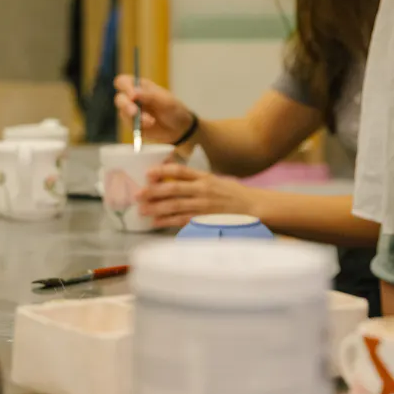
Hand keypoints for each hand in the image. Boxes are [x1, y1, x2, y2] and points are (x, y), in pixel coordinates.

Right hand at [113, 74, 195, 144]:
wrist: (179, 129)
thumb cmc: (174, 109)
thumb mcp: (166, 101)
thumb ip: (150, 96)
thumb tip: (133, 93)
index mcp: (139, 86)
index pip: (123, 82)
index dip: (124, 87)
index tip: (132, 95)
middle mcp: (132, 98)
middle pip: (119, 99)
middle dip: (126, 106)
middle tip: (135, 112)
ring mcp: (131, 112)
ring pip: (123, 113)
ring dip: (135, 118)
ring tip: (150, 121)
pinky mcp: (132, 125)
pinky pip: (129, 125)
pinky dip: (138, 126)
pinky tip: (150, 125)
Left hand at [138, 164, 260, 228]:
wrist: (255, 208)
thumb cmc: (233, 194)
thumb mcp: (216, 180)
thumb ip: (196, 179)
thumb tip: (172, 178)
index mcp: (205, 177)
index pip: (180, 171)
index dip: (162, 171)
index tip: (148, 173)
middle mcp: (203, 190)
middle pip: (173, 189)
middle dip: (153, 191)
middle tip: (138, 194)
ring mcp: (204, 205)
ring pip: (175, 206)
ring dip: (156, 208)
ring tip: (142, 210)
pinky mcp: (205, 219)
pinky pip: (183, 220)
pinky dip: (167, 222)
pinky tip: (155, 222)